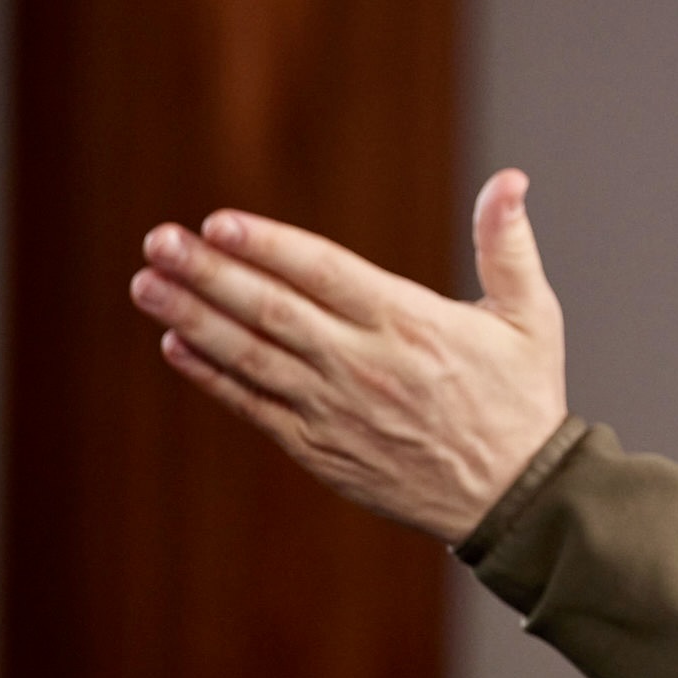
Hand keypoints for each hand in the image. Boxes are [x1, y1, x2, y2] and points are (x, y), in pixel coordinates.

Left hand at [128, 169, 568, 544]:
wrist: (515, 498)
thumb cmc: (523, 399)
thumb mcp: (531, 317)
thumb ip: (508, 245)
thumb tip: (509, 179)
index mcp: (410, 324)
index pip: (323, 273)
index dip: (268, 246)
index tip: (217, 224)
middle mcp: (363, 365)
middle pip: (271, 311)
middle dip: (208, 274)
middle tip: (157, 242)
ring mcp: (335, 411)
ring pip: (251, 358)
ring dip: (193, 319)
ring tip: (146, 285)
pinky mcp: (321, 450)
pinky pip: (256, 408)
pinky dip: (213, 378)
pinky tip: (177, 347)